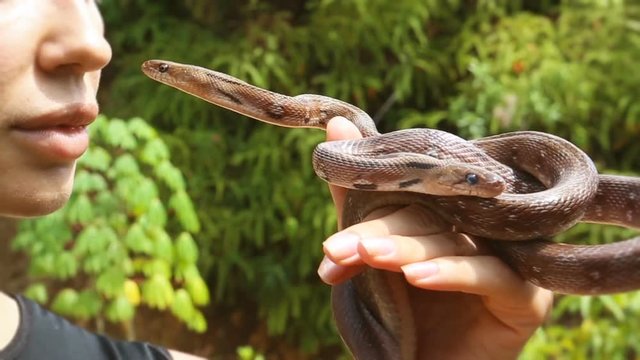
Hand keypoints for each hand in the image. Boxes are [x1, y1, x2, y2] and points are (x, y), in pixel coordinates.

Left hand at [318, 117, 552, 358]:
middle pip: (432, 220)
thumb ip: (357, 198)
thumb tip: (337, 122)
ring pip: (456, 244)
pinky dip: (453, 274)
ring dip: (410, 250)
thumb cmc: (402, 315)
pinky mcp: (529, 297)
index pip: (412, 204)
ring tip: (371, 258)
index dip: (371, 219)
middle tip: (340, 248)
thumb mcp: (372, 257)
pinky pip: (492, 277)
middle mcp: (484, 234)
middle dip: (382, 234)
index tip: (331, 243)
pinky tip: (419, 278)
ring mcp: (510, 262)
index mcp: (451, 218)